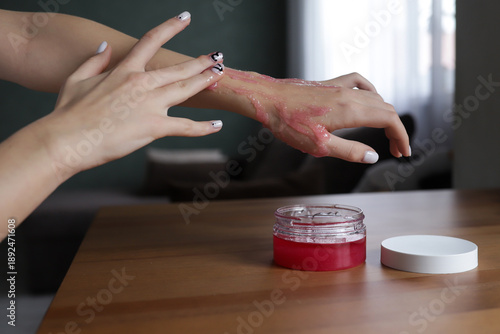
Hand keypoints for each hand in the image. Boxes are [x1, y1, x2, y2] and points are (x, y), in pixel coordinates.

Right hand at [36, 13, 224, 178]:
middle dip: (201, 62)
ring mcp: (150, 105)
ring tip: (220, 75)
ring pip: (186, 90)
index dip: (170, 27)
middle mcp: (141, 84)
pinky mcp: (154, 127)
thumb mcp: (76, 79)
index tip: (185, 18)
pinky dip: (203, 127)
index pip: (151, 41)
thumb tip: (105, 46)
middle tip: (217, 57)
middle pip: (178, 68)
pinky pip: (186, 127)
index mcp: (124, 71)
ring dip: (205, 81)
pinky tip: (217, 125)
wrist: (67, 139)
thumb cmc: (68, 113)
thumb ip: (94, 61)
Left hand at [226, 71, 409, 162]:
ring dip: (385, 115)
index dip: (401, 136)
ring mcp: (340, 86)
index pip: (389, 120)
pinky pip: (359, 82)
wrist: (268, 100)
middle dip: (395, 130)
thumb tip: (374, 156)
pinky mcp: (331, 84)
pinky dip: (371, 92)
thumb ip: (349, 151)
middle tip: (395, 150)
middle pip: (386, 109)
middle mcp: (350, 95)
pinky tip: (369, 100)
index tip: (403, 152)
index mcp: (350, 111)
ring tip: (384, 133)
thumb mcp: (319, 145)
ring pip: (375, 98)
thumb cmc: (289, 124)